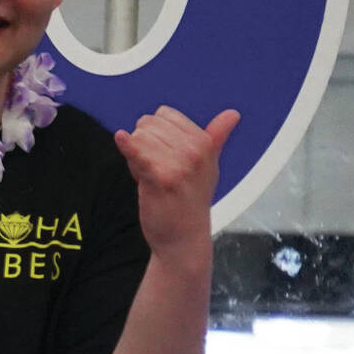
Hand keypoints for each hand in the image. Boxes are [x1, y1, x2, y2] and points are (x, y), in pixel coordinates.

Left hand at [114, 106, 239, 256]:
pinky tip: (120, 138)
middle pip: (148, 125)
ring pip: (139, 138)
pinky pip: (138, 154)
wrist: (183, 239)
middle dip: (144, 144)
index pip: (164, 115)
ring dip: (136, 158)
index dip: (157, 134)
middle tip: (157, 171)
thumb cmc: (192, 200)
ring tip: (150, 179)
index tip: (167, 156)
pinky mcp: (159, 180)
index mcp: (205, 143)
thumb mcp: (209, 166)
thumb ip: (217, 137)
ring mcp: (178, 165)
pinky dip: (127, 145)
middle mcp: (194, 151)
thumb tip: (233, 113)